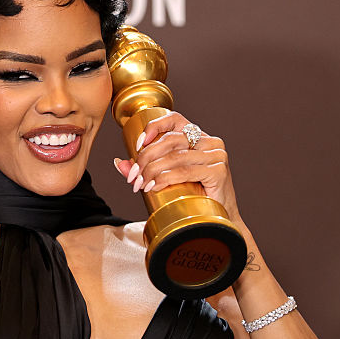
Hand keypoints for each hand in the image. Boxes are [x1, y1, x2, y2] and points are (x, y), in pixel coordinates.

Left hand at [112, 111, 242, 224]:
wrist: (217, 220)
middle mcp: (210, 142)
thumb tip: (120, 163)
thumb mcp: (167, 177)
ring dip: (152, 170)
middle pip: (170, 139)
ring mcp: (216, 155)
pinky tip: (154, 186)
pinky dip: (165, 178)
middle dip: (146, 157)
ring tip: (141, 185)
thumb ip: (145, 168)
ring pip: (175, 156)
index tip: (137, 145)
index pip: (174, 119)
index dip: (153, 127)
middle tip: (134, 176)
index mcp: (198, 137)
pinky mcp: (218, 171)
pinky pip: (184, 171)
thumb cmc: (193, 196)